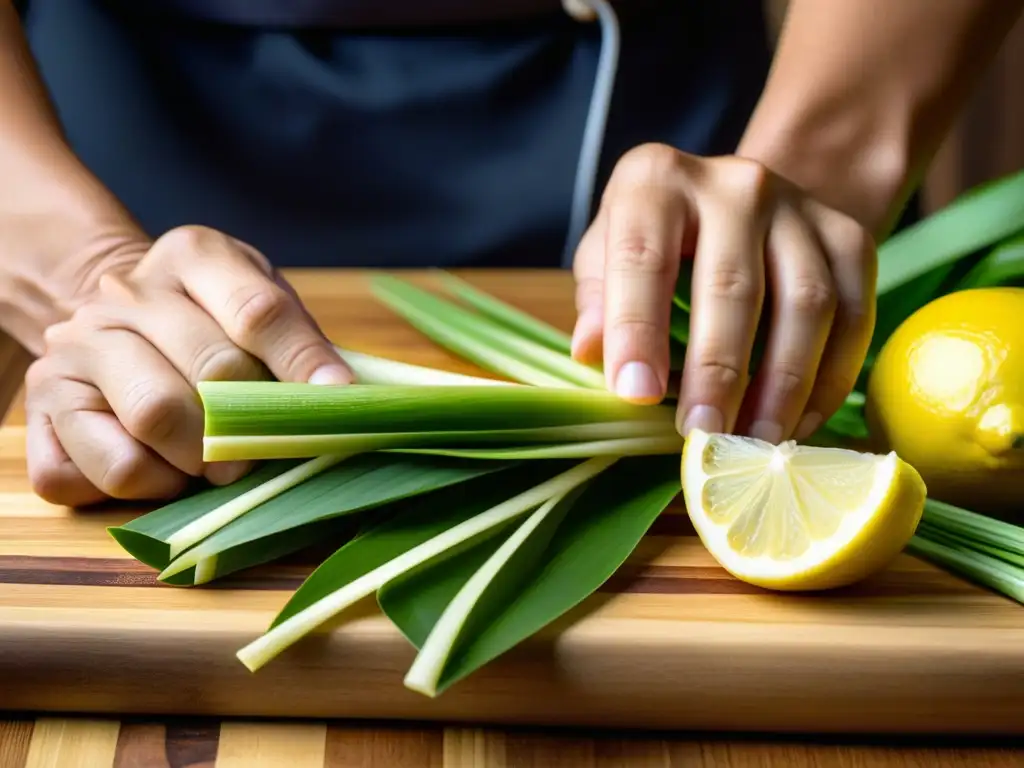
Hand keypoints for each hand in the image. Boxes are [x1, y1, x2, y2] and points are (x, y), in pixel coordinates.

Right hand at [25, 226, 352, 506]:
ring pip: (155, 418)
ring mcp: (75, 349)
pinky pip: (103, 470)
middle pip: (212, 371)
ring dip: (201, 459)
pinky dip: (146, 487)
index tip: (340, 401)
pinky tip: (160, 469)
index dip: (305, 365)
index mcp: (192, 256)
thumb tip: (350, 399)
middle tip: (264, 451)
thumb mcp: (262, 306)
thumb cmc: (213, 324)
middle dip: (253, 424)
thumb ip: (301, 344)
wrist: (116, 320)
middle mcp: (124, 295)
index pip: (258, 312)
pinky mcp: (42, 409)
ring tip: (214, 464)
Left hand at [571, 144, 876, 443]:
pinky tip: (797, 423)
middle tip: (703, 435)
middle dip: (718, 372)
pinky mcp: (849, 236)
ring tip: (753, 441)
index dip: (637, 330)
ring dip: (782, 385)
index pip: (642, 258)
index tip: (637, 394)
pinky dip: (828, 379)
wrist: (737, 205)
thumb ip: (597, 300)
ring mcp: (799, 206)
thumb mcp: (607, 256)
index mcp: (656, 182)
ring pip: (806, 303)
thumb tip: (592, 353)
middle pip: (733, 286)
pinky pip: (854, 315)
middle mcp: (734, 185)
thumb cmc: (656, 242)